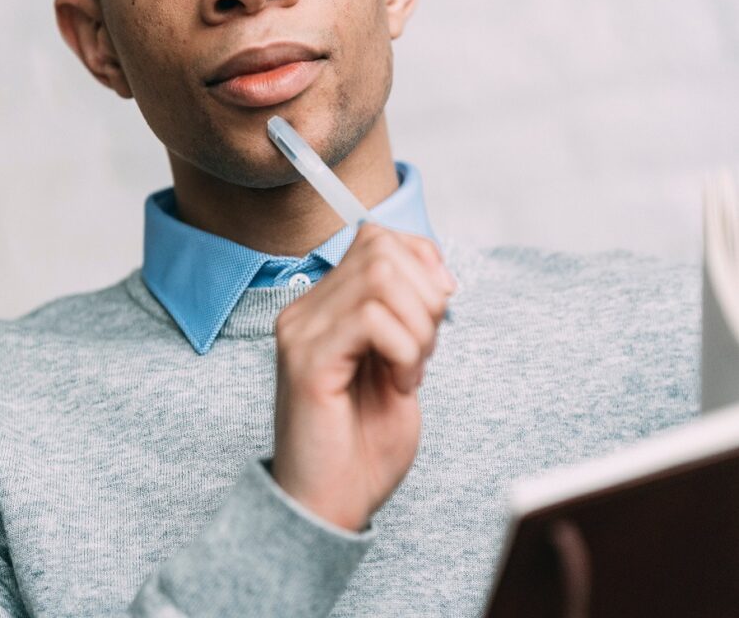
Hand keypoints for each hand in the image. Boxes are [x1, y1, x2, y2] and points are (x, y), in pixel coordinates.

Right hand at [270, 223, 455, 531]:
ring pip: (380, 277)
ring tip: (412, 370)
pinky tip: (401, 384)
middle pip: (381, 249)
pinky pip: (371, 319)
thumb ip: (407, 316)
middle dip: (426, 295)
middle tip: (426, 348)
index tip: (443, 303)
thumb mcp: (399, 364)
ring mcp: (302, 332)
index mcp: (324, 307)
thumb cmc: (363, 444)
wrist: (329, 507)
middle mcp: (305, 311)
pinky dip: (406, 349)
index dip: (422, 259)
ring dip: (418, 325)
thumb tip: (438, 275)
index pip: (376, 238)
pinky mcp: (308, 361)